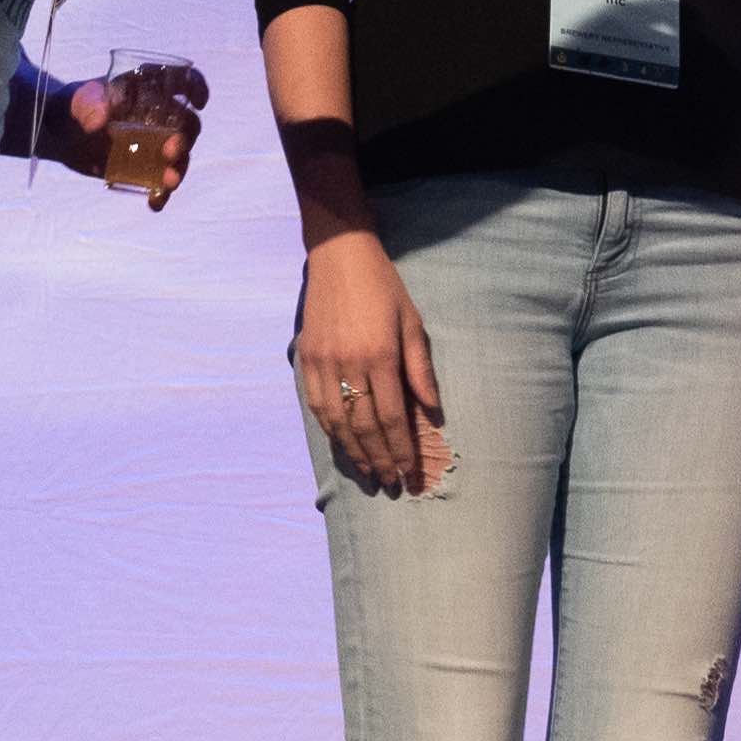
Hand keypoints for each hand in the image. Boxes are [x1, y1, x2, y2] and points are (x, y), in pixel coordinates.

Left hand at [52, 62, 209, 208]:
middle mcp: (158, 115)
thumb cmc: (71, 107)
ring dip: (179, 169)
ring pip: (179, 156)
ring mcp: (154, 143)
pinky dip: (161, 193)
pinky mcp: (145, 167)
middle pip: (186, 124)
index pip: (180, 80)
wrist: (60, 134)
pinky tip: (154, 203)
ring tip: (169, 183)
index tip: (199, 102)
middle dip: (185, 139)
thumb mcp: (75, 102)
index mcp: (146, 88)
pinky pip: (160, 182)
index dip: (196, 87)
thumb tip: (100, 120)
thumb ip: (87, 106)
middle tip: (170, 152)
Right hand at [294, 231, 447, 492]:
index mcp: (379, 357)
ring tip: (369, 474)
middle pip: (364, 428)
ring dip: (354, 453)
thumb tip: (433, 411)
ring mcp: (323, 363)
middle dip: (379, 460)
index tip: (410, 474)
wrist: (338, 255)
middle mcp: (348, 365)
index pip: (391, 419)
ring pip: (337, 422)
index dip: (401, 451)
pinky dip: (330, 430)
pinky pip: (317, 405)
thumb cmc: (383, 287)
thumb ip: (420, 369)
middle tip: (391, 485)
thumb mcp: (412, 323)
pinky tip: (342, 444)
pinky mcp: (306, 358)